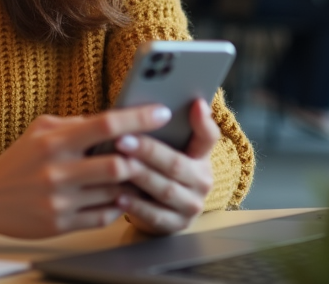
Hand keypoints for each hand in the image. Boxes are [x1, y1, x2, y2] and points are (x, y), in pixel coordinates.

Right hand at [0, 105, 171, 237]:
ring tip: (137, 176)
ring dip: (131, 185)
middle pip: (118, 166)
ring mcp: (60, 201)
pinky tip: (116, 197)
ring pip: (115, 194)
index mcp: (55, 141)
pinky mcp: (61, 225)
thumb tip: (115, 121)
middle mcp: (58, 171)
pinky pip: (104, 216)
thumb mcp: (42, 130)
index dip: (139, 117)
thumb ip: (77, 124)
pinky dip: (116, 206)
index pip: (106, 124)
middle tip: (152, 154)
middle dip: (139, 160)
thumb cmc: (19, 159)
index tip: (163, 112)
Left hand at [112, 99, 218, 234]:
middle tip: (123, 140)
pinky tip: (119, 196)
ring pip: (165, 189)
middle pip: (176, 164)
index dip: (203, 122)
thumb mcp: (166, 150)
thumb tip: (139, 106)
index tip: (196, 103)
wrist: (160, 211)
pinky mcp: (177, 225)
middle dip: (148, 151)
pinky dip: (136, 206)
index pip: (209, 137)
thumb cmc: (156, 171)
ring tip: (119, 165)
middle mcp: (202, 180)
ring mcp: (191, 205)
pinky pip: (156, 215)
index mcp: (201, 156)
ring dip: (140, 176)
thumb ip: (159, 132)